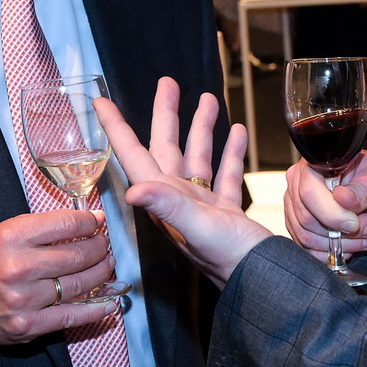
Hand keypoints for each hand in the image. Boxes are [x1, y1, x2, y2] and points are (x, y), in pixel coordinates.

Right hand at [0, 210, 118, 344]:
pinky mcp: (28, 325)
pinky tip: (108, 301)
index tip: (97, 221)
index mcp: (12, 237)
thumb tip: (85, 222)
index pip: (65, 224)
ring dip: (101, 273)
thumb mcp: (5, 232)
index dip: (88, 222)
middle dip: (99, 247)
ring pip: (78, 284)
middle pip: (77, 255)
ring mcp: (24, 299)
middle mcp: (18, 267)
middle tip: (104, 244)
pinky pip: (71, 315)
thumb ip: (42, 228)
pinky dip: (95, 309)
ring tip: (106, 265)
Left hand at [95, 77, 268, 287]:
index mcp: (166, 199)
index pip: (135, 155)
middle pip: (166, 147)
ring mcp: (203, 207)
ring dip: (201, 128)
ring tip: (209, 98)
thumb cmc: (232, 260)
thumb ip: (169, 206)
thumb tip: (133, 189)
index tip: (101, 103)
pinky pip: (225, 174)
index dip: (117, 128)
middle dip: (166, 114)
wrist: (264, 284)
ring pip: (197, 157)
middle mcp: (178, 200)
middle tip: (168, 83)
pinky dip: (229, 152)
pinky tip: (238, 132)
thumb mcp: (199, 228)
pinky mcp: (225, 213)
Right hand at [283, 151, 366, 261]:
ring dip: (341, 245)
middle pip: (307, 219)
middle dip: (341, 232)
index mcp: (312, 167)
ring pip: (308, 238)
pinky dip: (332, 253)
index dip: (332, 214)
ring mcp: (295, 208)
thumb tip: (342, 197)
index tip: (356, 223)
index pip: (309, 193)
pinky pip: (308, 250)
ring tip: (365, 236)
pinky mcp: (298, 229)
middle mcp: (297, 186)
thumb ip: (362, 191)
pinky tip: (350, 244)